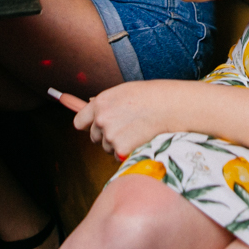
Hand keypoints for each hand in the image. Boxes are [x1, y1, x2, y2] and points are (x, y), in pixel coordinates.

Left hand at [72, 80, 187, 158]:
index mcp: (100, 103)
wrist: (168, 106)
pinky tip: (139, 139)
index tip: (94, 127)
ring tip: (136, 131)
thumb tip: (89, 104)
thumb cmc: (150, 96)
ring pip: (107, 148)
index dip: (88, 125)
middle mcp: (101, 119)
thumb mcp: (123, 92)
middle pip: (94, 137)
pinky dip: (128, 152)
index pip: (79, 121)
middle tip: (126, 127)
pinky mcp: (121, 149)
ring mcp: (110, 135)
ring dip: (118, 145)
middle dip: (106, 136)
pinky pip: (118, 156)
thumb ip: (106, 102)